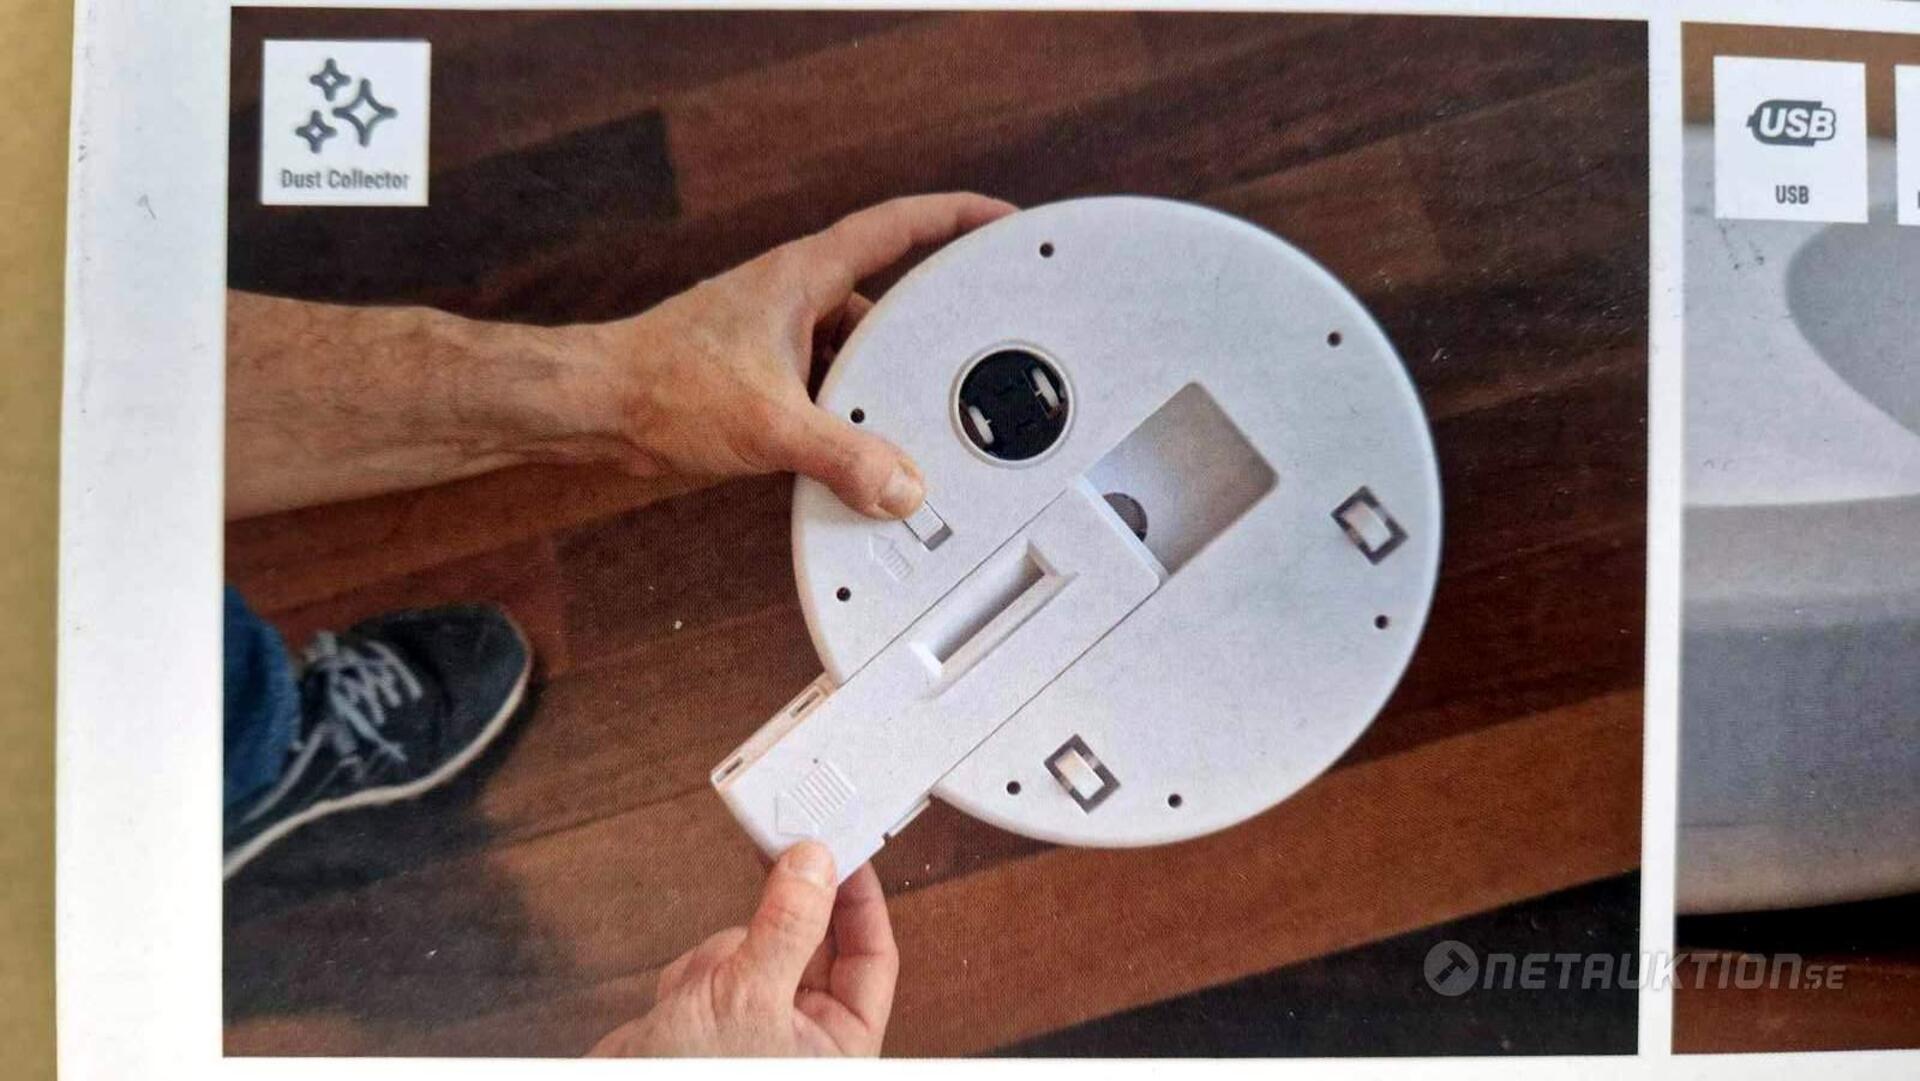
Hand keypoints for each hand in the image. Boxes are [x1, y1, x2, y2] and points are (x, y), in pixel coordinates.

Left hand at [584, 193, 1015, 517]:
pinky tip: (862, 452)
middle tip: (976, 351)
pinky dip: (851, 414)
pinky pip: (830, 387)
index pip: (897, 227)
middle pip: (887, 301)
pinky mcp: (765, 377)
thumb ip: (843, 458)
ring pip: (857, 353)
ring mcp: (780, 338)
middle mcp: (797, 299)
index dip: (955, 217)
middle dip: (929, 329)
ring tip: (919, 421)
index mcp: (805, 276)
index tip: (1002, 222)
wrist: (595, 407)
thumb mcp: (770, 424)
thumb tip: (901, 487)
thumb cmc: (662, 385)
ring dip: (884, 386)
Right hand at [589, 842, 898, 1056]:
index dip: (861, 901)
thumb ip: (788, 927)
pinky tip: (678, 1004)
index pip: (872, 957)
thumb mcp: (748, 998)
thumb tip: (816, 866)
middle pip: (815, 943)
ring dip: (726, 955)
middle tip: (785, 853)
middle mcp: (806, 1034)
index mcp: (839, 1045)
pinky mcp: (715, 1013)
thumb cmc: (692, 1080)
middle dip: (784, 920)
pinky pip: (717, 962)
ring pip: (759, 945)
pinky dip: (694, 973)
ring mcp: (759, 1020)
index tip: (845, 852)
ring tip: (704, 989)